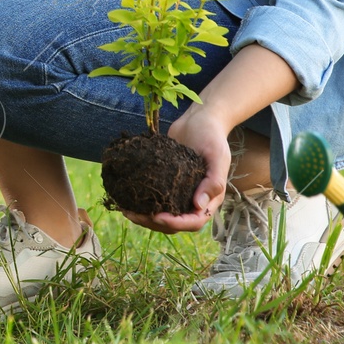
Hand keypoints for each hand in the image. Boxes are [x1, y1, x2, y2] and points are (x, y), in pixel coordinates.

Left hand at [118, 107, 233, 234]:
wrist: (200, 119)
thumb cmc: (211, 136)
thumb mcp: (217, 156)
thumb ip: (213, 181)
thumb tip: (198, 205)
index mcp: (210, 198)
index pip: (194, 221)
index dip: (176, 223)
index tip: (157, 216)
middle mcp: (195, 200)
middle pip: (175, 223)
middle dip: (154, 223)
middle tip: (133, 215)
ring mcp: (181, 193)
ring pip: (163, 214)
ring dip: (145, 217)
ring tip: (126, 210)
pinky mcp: (168, 183)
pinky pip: (156, 199)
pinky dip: (142, 203)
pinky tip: (126, 199)